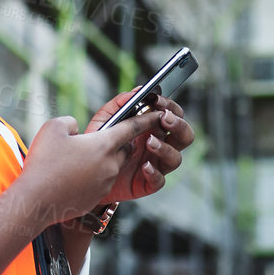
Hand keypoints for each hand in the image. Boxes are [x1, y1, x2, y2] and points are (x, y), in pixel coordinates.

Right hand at [17, 106, 163, 226]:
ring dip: (101, 160)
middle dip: (117, 142)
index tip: (157, 113)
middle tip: (100, 139)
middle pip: (123, 149)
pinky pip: (100, 181)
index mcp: (104, 144)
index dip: (145, 118)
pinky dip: (91, 176)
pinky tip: (72, 176)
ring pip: (111, 166)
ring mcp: (105, 182)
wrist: (36, 202)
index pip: (132, 128)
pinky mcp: (97, 196)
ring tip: (78, 159)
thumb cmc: (43, 163)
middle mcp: (111, 164)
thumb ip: (70, 122)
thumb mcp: (53, 129)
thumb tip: (75, 129)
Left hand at [79, 90, 192, 204]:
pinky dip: (154, 173)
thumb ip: (120, 104)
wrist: (88, 171)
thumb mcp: (106, 120)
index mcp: (153, 128)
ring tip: (149, 142)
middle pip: (185, 135)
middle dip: (178, 125)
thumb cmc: (100, 143)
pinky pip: (160, 180)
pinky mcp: (148, 183)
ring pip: (176, 158)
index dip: (170, 106)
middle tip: (164, 119)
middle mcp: (160, 145)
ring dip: (165, 148)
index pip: (173, 114)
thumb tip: (137, 91)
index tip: (157, 101)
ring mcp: (156, 164)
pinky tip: (144, 166)